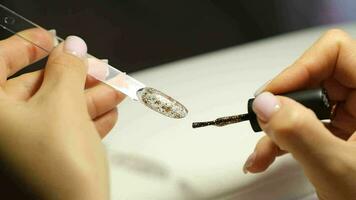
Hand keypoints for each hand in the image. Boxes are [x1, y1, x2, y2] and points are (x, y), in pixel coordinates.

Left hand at [0, 29, 123, 198]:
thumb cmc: (56, 170)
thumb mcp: (63, 106)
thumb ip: (67, 70)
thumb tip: (72, 48)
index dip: (26, 46)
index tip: (52, 38)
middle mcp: (1, 131)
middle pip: (35, 89)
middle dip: (73, 77)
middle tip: (97, 67)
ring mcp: (21, 151)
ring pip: (56, 112)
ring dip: (89, 99)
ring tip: (115, 89)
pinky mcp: (44, 164)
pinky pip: (65, 133)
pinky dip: (88, 122)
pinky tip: (108, 114)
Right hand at [243, 29, 355, 199]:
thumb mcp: (336, 167)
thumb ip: (299, 132)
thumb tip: (266, 103)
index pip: (335, 52)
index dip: (299, 69)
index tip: (273, 96)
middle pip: (313, 78)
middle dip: (282, 104)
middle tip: (264, 121)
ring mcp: (353, 117)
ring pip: (304, 103)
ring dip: (277, 127)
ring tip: (262, 150)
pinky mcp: (340, 132)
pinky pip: (305, 124)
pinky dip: (284, 139)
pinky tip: (269, 154)